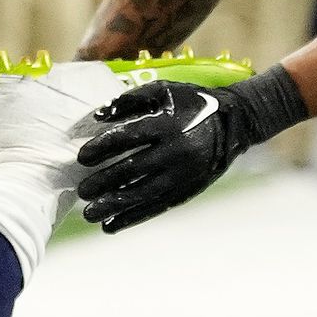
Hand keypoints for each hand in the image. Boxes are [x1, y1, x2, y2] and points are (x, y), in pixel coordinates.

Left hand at [75, 67, 308, 231]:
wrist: (234, 123)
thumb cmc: (191, 103)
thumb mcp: (164, 90)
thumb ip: (130, 100)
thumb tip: (97, 116)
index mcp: (168, 125)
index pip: (128, 138)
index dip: (102, 148)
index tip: (82, 157)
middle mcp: (175, 152)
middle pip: (132, 170)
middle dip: (103, 182)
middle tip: (82, 190)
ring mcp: (182, 175)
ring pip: (142, 194)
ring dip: (113, 206)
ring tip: (90, 213)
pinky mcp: (187, 191)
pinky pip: (156, 207)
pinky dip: (132, 218)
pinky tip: (111, 226)